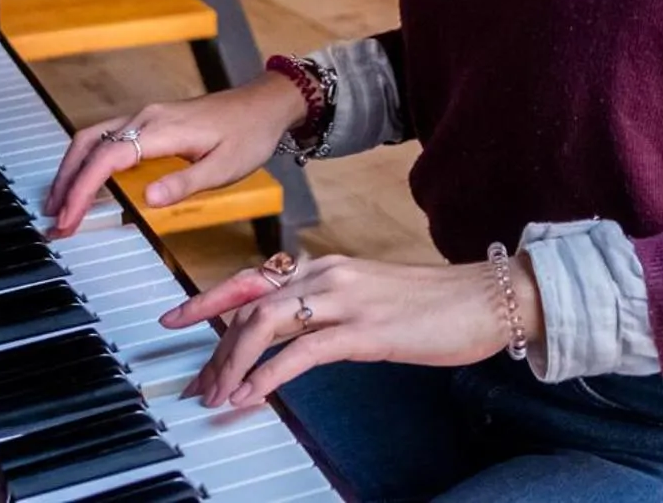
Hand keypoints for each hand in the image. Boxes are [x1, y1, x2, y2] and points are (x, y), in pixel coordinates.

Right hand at [42, 74, 307, 236]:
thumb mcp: (225, 168)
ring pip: (92, 138)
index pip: (107, 158)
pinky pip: (107, 137)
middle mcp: (146, 118)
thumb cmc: (248, 135)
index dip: (83, 189)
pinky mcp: (149, 121)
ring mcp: (145, 117)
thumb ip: (185, 183)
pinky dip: (87, 160)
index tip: (69, 218)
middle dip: (66, 181)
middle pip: (88, 144)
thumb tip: (148, 199)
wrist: (264, 104)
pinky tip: (86, 182)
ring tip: (60, 204)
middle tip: (55, 218)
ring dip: (72, 169)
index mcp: (161, 129)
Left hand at [162, 253, 545, 409]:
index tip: (177, 320)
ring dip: (233, 363)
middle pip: (249, 305)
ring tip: (218, 395)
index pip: (254, 280)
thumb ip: (330, 309)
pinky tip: (252, 396)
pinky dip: (268, 376)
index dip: (210, 301)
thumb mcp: (370, 299)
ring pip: (266, 324)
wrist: (485, 299)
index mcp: (327, 265)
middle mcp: (328, 273)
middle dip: (213, 345)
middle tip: (195, 382)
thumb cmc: (434, 304)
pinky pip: (301, 353)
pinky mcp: (364, 329)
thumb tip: (294, 335)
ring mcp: (345, 299)